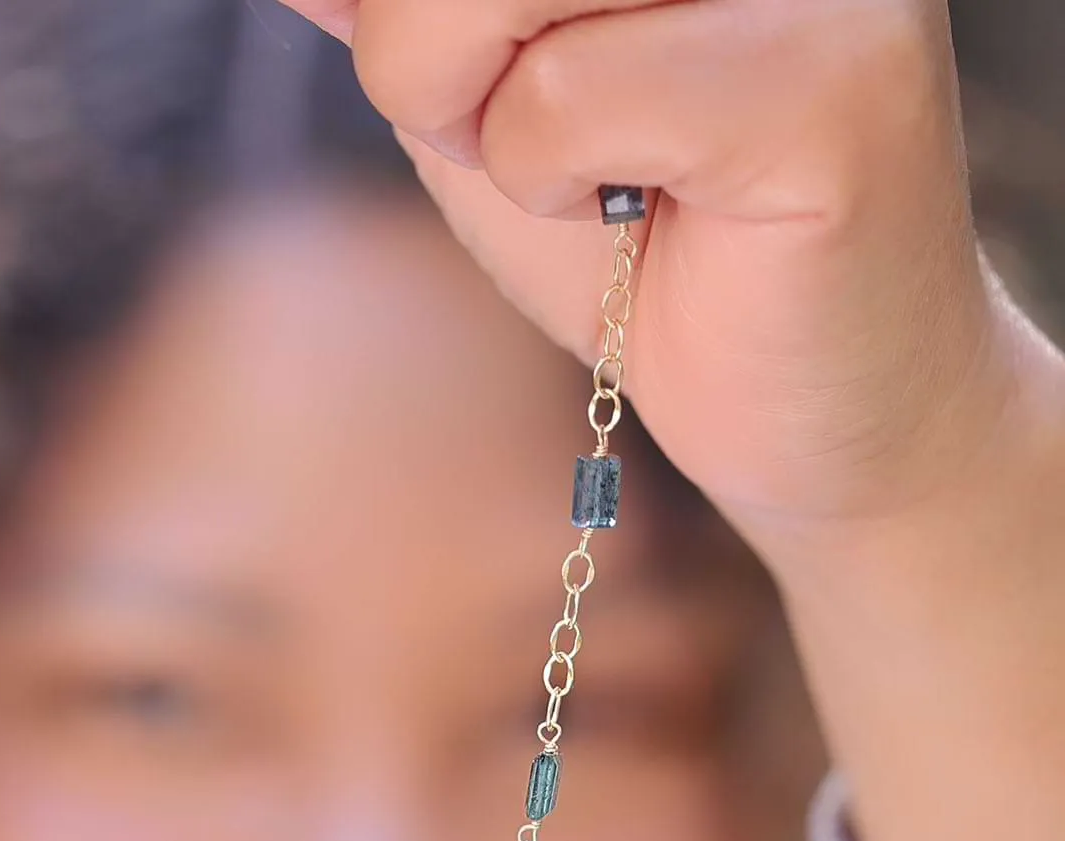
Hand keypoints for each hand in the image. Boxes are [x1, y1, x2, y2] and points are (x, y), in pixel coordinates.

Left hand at [281, 0, 1018, 544]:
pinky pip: (561, 97)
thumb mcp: (481, 105)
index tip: (464, 90)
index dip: (408, 17)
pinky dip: (545, 178)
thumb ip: (403, 17)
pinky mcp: (832, 74)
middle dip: (417, 51)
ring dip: (479, 116)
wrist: (801, 405)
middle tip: (509, 134)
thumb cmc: (643, 247)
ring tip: (580, 172)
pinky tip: (641, 208)